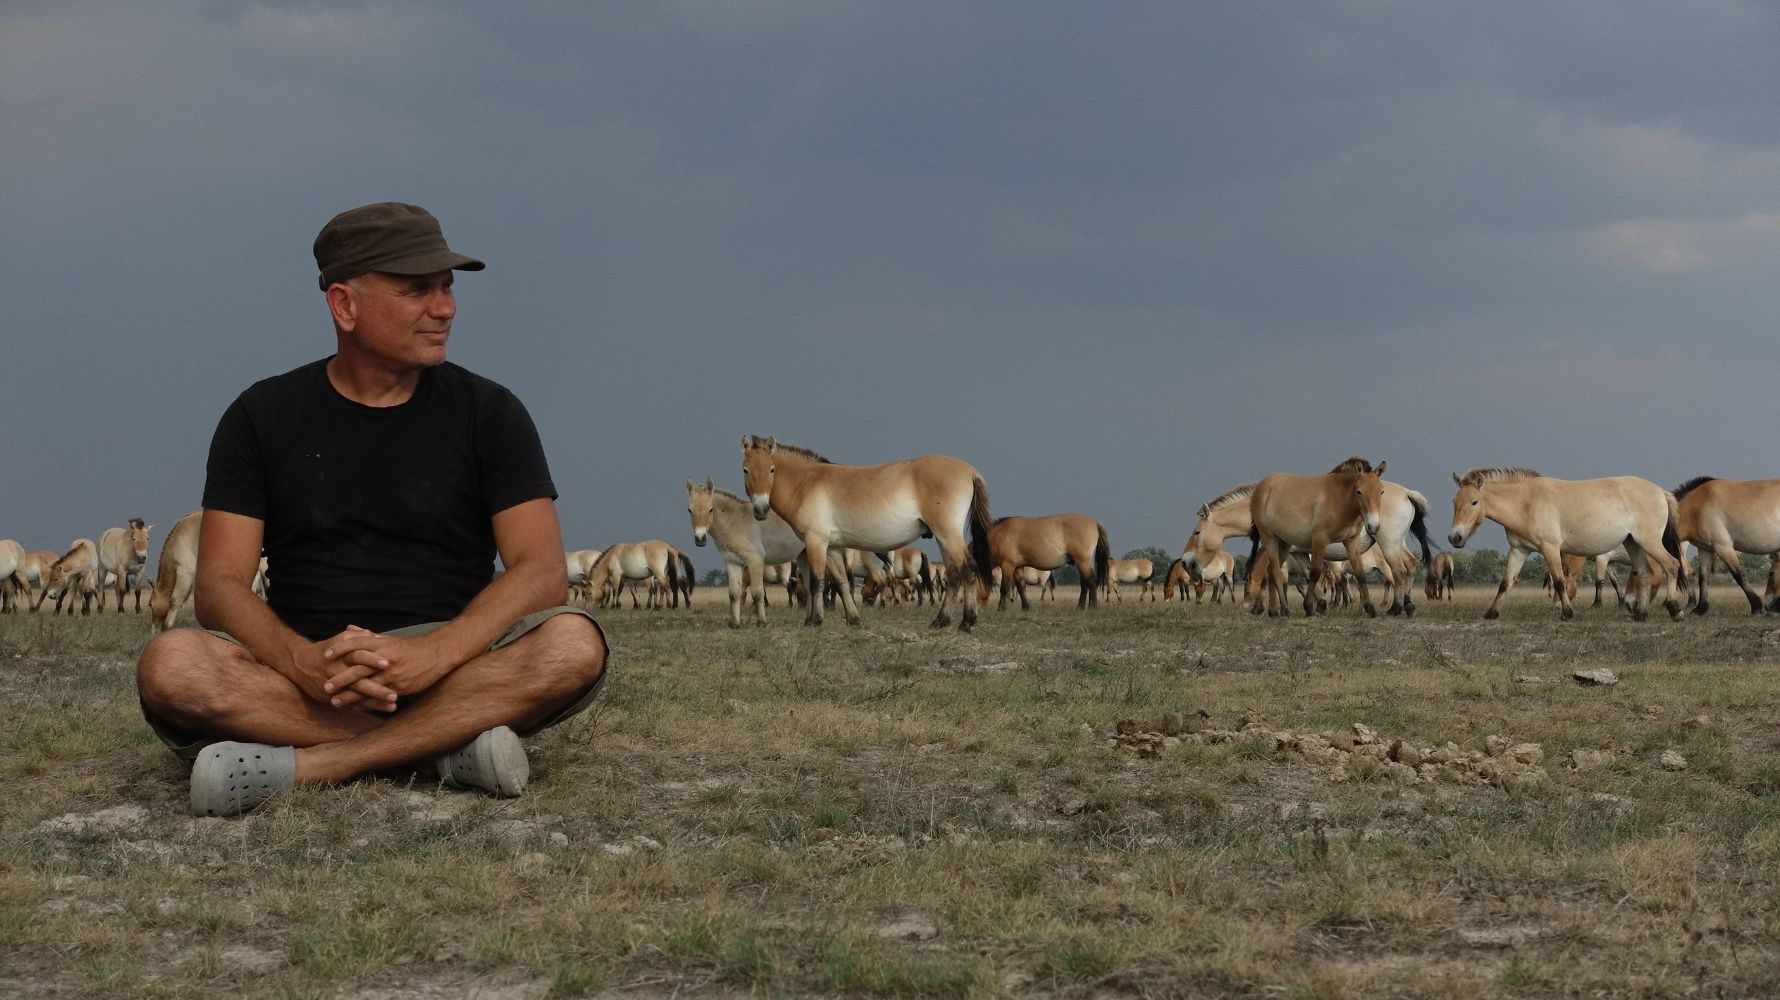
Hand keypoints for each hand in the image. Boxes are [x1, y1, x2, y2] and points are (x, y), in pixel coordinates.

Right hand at [287, 625, 397, 711]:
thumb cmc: (327, 649)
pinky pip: (350, 705)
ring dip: (375, 703)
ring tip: (393, 706)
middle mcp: (339, 672)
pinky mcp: (333, 698)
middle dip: (377, 689)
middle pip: (359, 682)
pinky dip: (365, 708)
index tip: (388, 664)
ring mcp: (336, 688)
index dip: (372, 659)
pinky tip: (380, 711)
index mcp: (342, 655)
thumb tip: (377, 635)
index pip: (358, 656)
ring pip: (357, 697)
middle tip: (395, 695)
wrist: (300, 664)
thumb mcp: (340, 639)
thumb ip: (359, 636)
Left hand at [321, 628, 457, 704]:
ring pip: (366, 686)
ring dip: (349, 695)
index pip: (356, 644)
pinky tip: (355, 708)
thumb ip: (367, 636)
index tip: (325, 655)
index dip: (340, 649)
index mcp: (382, 644)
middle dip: (340, 678)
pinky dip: (366, 703)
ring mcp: (392, 674)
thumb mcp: (389, 639)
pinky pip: (378, 696)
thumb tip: (348, 628)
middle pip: (358, 668)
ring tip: (335, 702)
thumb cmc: (411, 648)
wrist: (436, 655)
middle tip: (325, 686)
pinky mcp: (399, 686)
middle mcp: (385, 658)